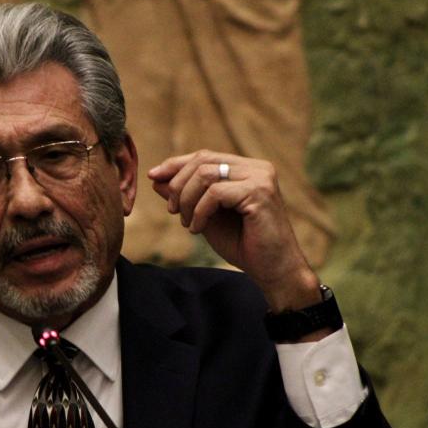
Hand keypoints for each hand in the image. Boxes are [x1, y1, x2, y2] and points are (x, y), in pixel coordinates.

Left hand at [148, 150, 319, 311]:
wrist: (273, 270)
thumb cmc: (244, 245)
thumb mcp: (206, 217)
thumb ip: (185, 197)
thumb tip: (157, 178)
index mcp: (247, 169)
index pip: (205, 156)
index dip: (176, 164)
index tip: (153, 177)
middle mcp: (256, 168)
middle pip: (203, 160)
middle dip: (178, 184)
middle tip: (172, 211)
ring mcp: (260, 177)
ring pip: (205, 174)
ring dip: (187, 200)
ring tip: (188, 223)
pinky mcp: (259, 192)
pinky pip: (215, 193)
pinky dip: (199, 212)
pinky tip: (198, 229)